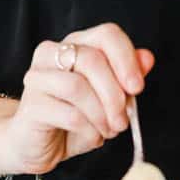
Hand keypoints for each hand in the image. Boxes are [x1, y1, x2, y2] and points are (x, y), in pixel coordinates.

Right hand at [0, 23, 153, 174]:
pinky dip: (89, 130)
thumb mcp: (107, 99)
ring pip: (78, 87)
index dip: (126, 59)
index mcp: (74, 45)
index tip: (137, 88)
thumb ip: (126, 78)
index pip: (106, 34)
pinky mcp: (31, 106)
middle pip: (92, 60)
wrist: (37, 145)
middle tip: (123, 121)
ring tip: (108, 130)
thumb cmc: (73, 120)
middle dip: (115, 95)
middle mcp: (51, 54)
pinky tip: (93, 137)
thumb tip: (147, 58)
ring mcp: (37, 78)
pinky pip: (69, 114)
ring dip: (101, 114)